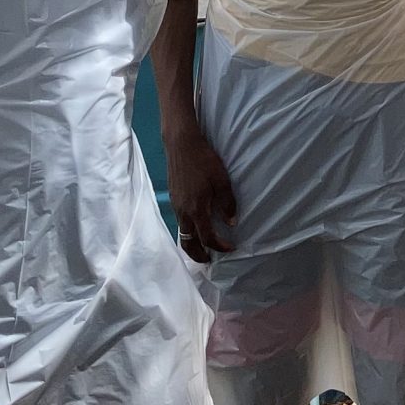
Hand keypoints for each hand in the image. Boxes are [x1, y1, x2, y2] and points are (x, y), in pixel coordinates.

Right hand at [165, 125, 236, 260]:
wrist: (181, 144)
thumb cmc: (203, 160)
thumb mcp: (221, 180)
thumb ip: (227, 203)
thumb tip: (231, 222)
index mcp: (196, 210)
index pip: (207, 237)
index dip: (220, 246)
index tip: (230, 248)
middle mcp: (183, 212)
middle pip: (188, 243)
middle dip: (198, 255)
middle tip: (210, 259)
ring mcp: (176, 206)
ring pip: (182, 233)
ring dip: (191, 244)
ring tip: (202, 247)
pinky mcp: (173, 198)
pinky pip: (179, 223)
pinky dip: (187, 232)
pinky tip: (195, 226)